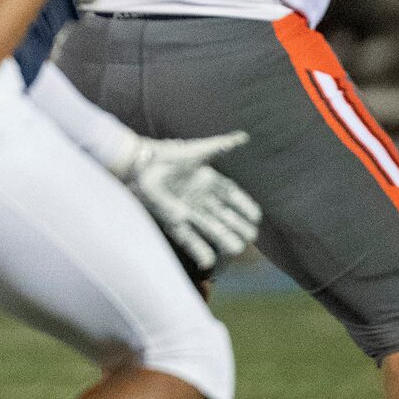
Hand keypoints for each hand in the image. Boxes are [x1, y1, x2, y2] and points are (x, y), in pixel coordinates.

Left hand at [115, 130, 260, 274]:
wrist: (140, 165)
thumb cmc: (169, 156)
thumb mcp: (197, 151)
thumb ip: (221, 146)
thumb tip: (244, 136)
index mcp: (208, 181)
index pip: (232, 196)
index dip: (245, 206)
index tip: (257, 217)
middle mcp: (201, 198)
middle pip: (225, 215)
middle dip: (238, 226)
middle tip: (252, 236)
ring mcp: (188, 211)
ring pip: (210, 228)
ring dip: (223, 239)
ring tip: (237, 250)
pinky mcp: (173, 221)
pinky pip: (189, 238)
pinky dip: (198, 250)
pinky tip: (209, 261)